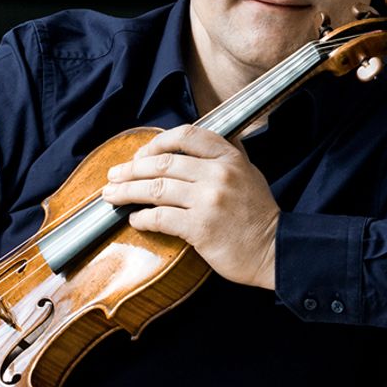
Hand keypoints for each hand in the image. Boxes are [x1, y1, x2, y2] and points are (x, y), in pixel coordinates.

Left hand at [101, 124, 278, 288]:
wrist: (275, 250)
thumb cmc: (257, 215)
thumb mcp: (248, 173)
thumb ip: (222, 156)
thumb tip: (190, 145)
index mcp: (229, 158)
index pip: (186, 136)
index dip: (157, 142)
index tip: (140, 154)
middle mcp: (218, 175)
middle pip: (162, 163)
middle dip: (132, 169)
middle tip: (114, 175)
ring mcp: (209, 201)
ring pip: (156, 189)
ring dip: (128, 191)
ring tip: (111, 195)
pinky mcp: (200, 228)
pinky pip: (160, 218)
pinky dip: (142, 218)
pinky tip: (135, 219)